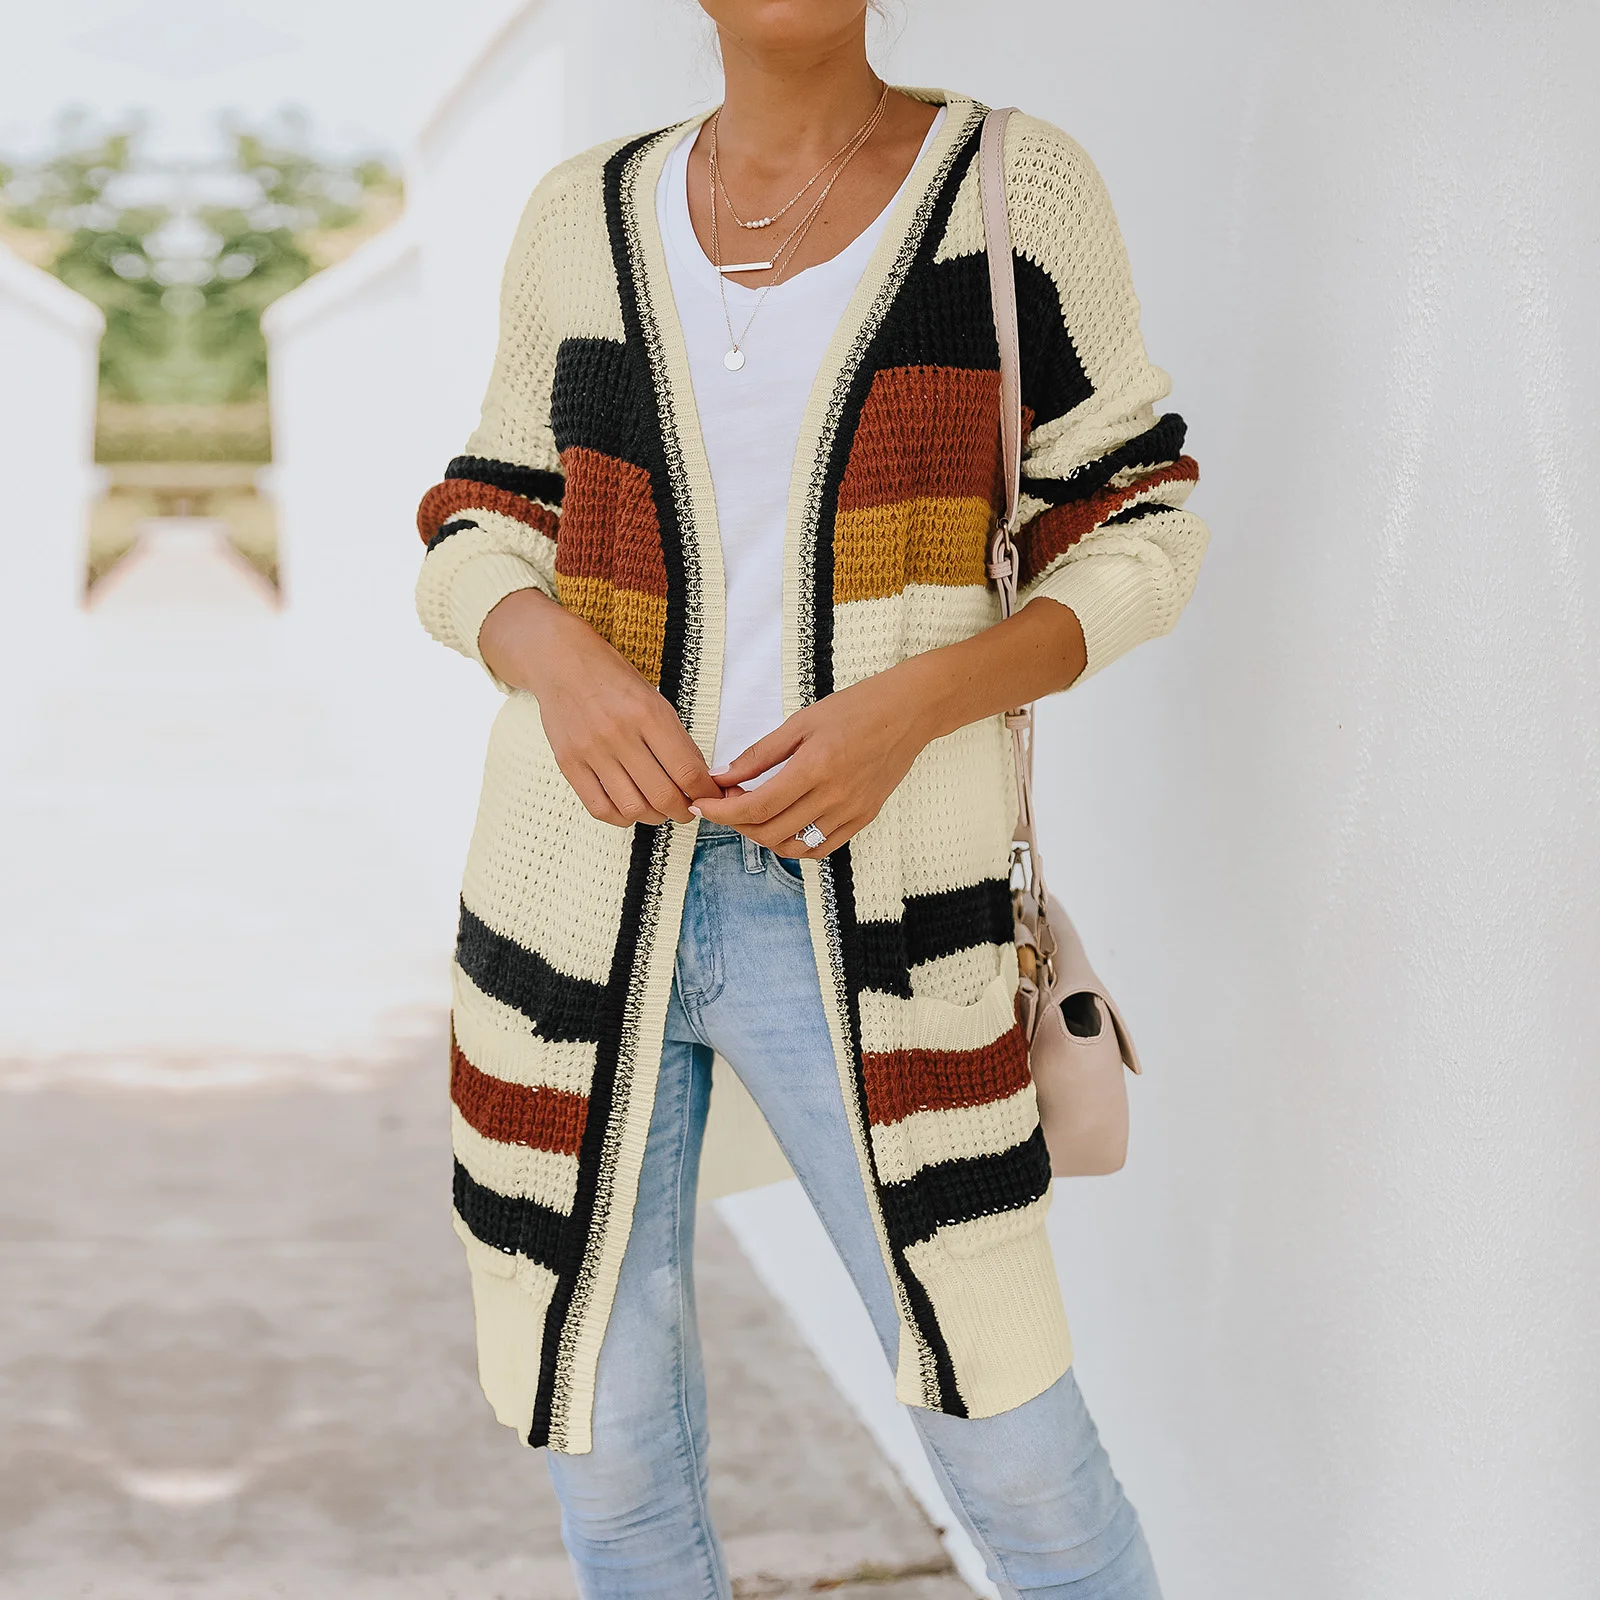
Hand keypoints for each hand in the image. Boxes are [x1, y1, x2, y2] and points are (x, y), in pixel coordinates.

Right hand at [479, 588, 721, 826]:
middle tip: (688, 809)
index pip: (687, 771)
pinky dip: (622, 818)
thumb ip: (675, 739)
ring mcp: (591, 750)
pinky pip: (600, 808)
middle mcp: (619, 734)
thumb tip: (699, 779)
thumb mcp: (654, 699)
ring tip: (660, 810)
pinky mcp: (568, 763)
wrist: (561, 661)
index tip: (710, 798)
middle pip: (663, 796)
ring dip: (654, 817)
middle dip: (684, 811)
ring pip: (633, 808)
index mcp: (648, 714)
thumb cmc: (614, 680)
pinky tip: (631, 809)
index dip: (705, 793)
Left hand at [689, 596, 1086, 856]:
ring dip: (763, 836)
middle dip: (737, 823)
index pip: (756, 806)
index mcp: (815, 767)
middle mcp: (834, 796)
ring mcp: (851, 812)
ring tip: (753, 812)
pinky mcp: (864, 819)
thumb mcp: (801, 721)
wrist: (910, 712)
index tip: (703, 804)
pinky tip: (783, 825)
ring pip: (793, 846)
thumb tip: (722, 776)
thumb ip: (760, 753)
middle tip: (725, 802)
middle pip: (770, 831)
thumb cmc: (856, 708)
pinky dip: (795, 844)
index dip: (722, 811)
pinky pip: (821, 846)